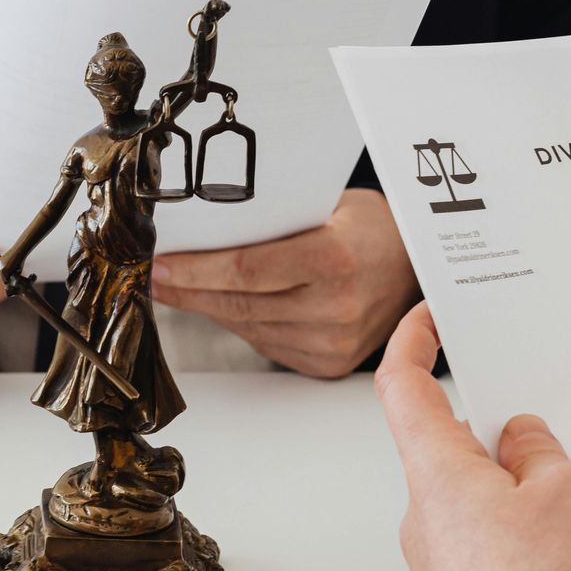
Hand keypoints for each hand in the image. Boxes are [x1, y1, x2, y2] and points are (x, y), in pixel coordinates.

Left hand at [149, 188, 417, 377]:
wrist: (418, 269)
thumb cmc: (370, 228)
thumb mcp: (327, 207)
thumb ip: (273, 221)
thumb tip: (202, 228)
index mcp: (336, 260)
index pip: (246, 270)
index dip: (195, 269)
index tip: (159, 263)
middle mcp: (337, 309)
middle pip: (238, 302)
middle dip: (186, 289)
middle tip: (152, 275)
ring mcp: (332, 343)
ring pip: (245, 326)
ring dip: (206, 306)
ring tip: (175, 286)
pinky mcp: (326, 363)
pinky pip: (264, 341)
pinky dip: (237, 322)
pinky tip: (217, 304)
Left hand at [375, 303, 570, 570]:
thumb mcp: (569, 493)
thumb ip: (542, 454)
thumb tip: (522, 443)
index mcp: (437, 471)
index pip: (405, 387)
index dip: (412, 344)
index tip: (427, 317)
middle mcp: (423, 515)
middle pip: (453, 452)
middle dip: (504, 442)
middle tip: (556, 446)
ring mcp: (439, 563)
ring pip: (477, 505)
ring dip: (521, 499)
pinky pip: (490, 551)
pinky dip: (524, 543)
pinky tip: (569, 561)